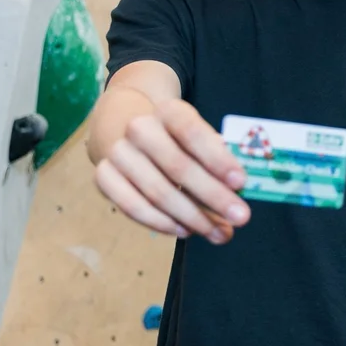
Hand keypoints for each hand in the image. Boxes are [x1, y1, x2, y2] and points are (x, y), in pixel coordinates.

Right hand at [93, 97, 250, 242]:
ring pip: (157, 192)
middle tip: (240, 217)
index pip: (192, 132)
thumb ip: (219, 161)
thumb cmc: (180, 144)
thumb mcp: (201, 141)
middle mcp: (139, 128)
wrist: (132, 137)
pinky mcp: (104, 177)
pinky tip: (186, 232)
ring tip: (219, 233)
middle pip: (177, 166)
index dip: (218, 158)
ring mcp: (118, 153)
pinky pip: (132, 207)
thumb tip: (240, 191)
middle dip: (213, 196)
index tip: (241, 183)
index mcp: (169, 111)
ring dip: (192, 217)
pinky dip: (161, 223)